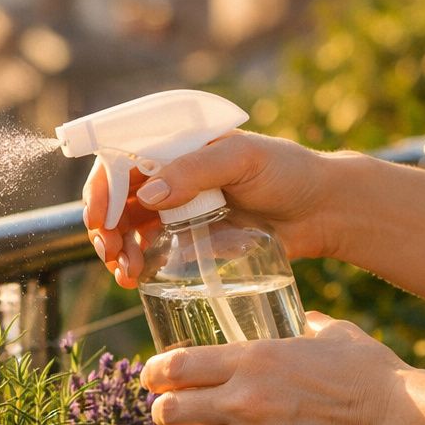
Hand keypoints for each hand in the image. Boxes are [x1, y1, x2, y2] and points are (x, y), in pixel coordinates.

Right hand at [83, 131, 341, 287]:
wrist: (323, 211)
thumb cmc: (288, 172)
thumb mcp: (243, 159)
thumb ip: (195, 170)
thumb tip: (147, 195)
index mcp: (177, 145)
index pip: (121, 160)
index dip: (102, 189)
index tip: (101, 219)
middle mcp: (170, 175)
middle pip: (117, 198)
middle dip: (106, 227)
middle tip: (110, 252)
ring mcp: (178, 208)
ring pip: (128, 227)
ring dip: (117, 250)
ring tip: (125, 273)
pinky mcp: (189, 238)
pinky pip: (151, 249)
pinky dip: (136, 263)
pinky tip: (134, 278)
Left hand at [140, 313, 418, 424]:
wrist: (401, 422)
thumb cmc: (373, 375)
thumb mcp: (335, 334)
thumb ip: (310, 325)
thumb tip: (304, 318)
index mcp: (252, 359)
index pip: (175, 366)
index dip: (153, 374)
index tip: (153, 379)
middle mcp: (244, 399)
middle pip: (168, 412)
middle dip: (163, 416)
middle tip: (173, 419)